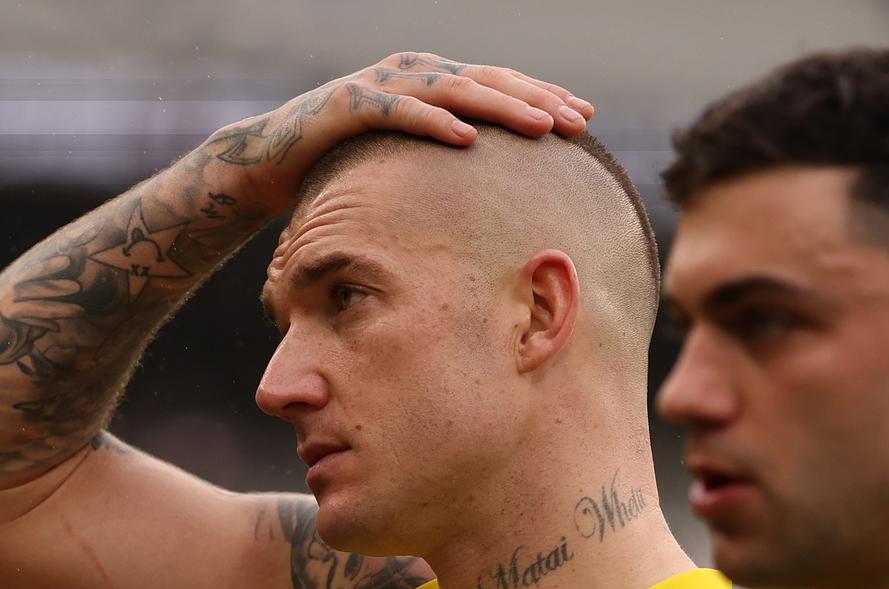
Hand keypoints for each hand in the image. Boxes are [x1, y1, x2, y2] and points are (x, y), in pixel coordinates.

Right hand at [193, 51, 594, 213]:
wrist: (273, 162)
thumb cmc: (350, 162)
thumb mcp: (413, 159)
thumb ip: (453, 156)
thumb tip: (505, 186)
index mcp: (433, 80)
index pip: (500, 82)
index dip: (544, 95)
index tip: (587, 118)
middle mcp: (413, 72)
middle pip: (487, 80)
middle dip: (537, 100)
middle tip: (578, 122)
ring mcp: (380, 84)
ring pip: (452, 88)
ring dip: (501, 106)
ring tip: (541, 127)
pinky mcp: (348, 104)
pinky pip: (396, 110)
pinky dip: (432, 120)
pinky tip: (466, 136)